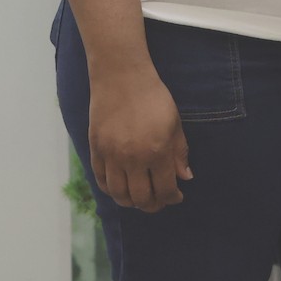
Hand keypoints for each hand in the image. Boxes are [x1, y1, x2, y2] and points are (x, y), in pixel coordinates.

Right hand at [89, 66, 191, 213]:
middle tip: (158, 201)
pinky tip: (120, 187)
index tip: (176, 196)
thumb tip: (185, 178)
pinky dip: (111, 190)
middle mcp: (133, 158)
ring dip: (131, 202)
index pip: (165, 190)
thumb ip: (179, 152)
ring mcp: (111, 155)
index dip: (172, 198)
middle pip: (141, 198)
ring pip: (119, 194)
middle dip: (153, 205)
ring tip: (139, 198)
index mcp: (157, 151)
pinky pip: (101, 180)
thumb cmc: (153, 96)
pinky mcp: (95, 149)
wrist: (121, 76)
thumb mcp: (175, 122)